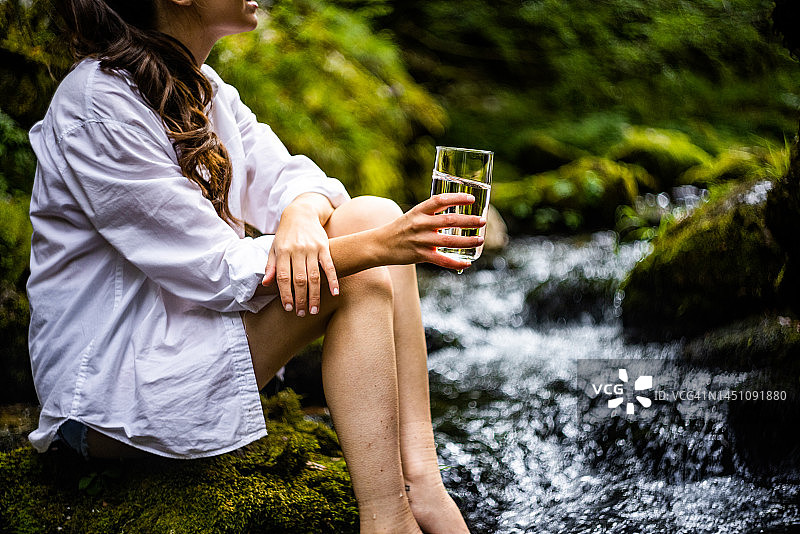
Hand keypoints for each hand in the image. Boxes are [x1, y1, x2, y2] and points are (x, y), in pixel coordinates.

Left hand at [262, 197, 337, 316]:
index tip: (288, 308)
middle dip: (301, 299)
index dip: (286, 295)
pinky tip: (334, 293)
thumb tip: (266, 284)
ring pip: (314, 276)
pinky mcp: (324, 247)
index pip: (283, 278)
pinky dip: (333, 280)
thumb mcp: (274, 248)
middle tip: (302, 314)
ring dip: (315, 295)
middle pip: (299, 280)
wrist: (301, 213)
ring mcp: (312, 249)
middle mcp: (297, 250)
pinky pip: (329, 266)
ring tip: (314, 310)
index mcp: (282, 252)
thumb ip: (271, 266)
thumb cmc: (285, 235)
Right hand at [382, 193, 485, 269]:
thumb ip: (431, 216)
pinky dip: (455, 262)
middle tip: (482, 221)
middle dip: (468, 221)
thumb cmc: (399, 230)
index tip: (471, 199)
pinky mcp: (419, 255)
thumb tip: (455, 216)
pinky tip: (467, 263)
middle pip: (449, 220)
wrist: (378, 245)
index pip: (440, 200)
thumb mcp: (413, 216)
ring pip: (448, 241)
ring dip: (467, 241)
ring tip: (480, 240)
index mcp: (419, 211)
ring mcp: (420, 240)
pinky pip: (441, 260)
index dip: (457, 198)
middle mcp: (420, 224)